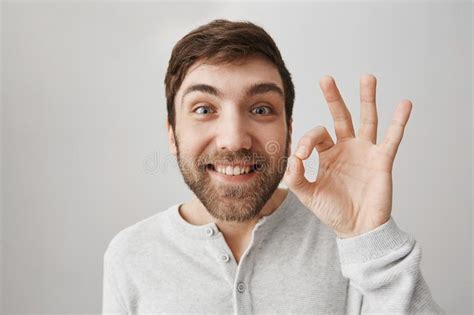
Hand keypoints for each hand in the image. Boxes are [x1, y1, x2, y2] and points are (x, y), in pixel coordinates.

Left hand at [283, 74, 412, 238]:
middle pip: (341, 116)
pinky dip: (399, 121)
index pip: (317, 135)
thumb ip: (296, 179)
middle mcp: (347, 148)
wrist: (357, 229)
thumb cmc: (333, 212)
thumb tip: (292, 159)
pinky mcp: (382, 160)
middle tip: (325, 78)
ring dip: (367, 99)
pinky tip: (404, 104)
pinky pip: (392, 138)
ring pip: (367, 119)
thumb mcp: (308, 196)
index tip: (301, 155)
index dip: (306, 140)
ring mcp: (366, 152)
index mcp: (328, 154)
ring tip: (367, 77)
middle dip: (334, 98)